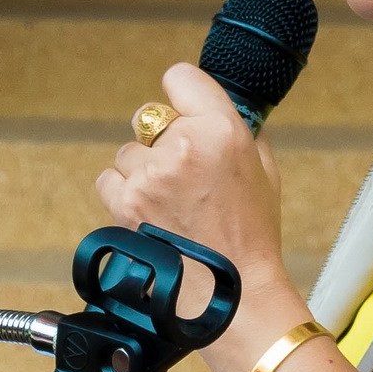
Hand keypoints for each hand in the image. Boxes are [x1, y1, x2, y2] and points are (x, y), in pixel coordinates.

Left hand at [100, 62, 292, 307]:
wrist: (231, 294)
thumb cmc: (252, 236)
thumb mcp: (264, 171)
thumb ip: (243, 131)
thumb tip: (224, 106)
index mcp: (222, 129)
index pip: (179, 77)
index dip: (181, 95)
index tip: (183, 112)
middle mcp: (183, 145)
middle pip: (148, 116)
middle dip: (160, 139)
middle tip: (180, 172)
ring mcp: (150, 175)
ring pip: (127, 152)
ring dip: (141, 171)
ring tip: (167, 202)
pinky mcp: (126, 203)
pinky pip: (108, 179)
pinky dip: (122, 193)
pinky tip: (147, 212)